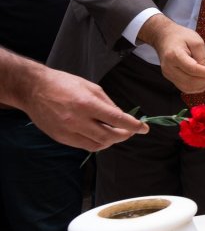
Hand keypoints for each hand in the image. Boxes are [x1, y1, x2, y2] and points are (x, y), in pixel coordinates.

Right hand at [22, 66, 147, 150]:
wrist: (33, 89)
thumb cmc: (64, 84)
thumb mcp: (91, 87)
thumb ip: (108, 104)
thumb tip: (121, 117)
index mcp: (87, 104)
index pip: (117, 120)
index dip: (134, 126)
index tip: (144, 128)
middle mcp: (77, 120)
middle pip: (109, 137)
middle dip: (124, 135)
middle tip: (130, 130)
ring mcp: (68, 131)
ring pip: (98, 145)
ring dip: (111, 141)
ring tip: (116, 133)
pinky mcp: (61, 138)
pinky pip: (85, 146)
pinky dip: (97, 143)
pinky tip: (100, 135)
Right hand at [137, 15, 204, 93]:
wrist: (164, 37)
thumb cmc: (181, 36)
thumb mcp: (196, 42)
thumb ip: (203, 57)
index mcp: (174, 55)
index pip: (192, 69)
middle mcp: (169, 67)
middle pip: (189, 81)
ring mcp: (168, 74)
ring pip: (187, 87)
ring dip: (202, 86)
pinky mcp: (169, 77)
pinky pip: (184, 87)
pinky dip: (196, 88)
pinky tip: (204, 82)